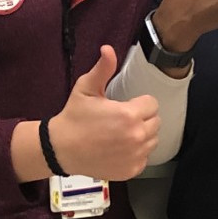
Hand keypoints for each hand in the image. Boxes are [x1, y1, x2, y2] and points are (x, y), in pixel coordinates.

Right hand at [49, 46, 159, 179]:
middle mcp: (136, 136)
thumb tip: (108, 48)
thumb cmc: (74, 117)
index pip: (152, 104)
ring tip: (122, 133)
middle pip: (155, 122)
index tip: (125, 106)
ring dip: (142, 135)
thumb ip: (103, 69)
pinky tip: (119, 148)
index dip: (139, 103)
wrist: (61, 148)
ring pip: (153, 140)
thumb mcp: (86, 88)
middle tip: (122, 119)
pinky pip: (144, 158)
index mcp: (129, 114)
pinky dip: (136, 153)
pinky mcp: (131, 170)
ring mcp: (135, 156)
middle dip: (142, 118)